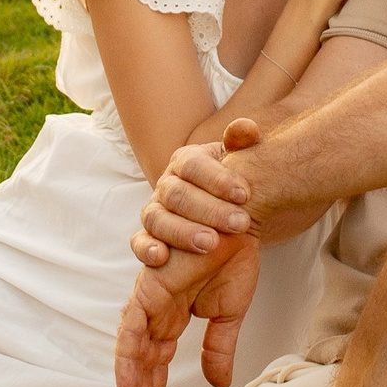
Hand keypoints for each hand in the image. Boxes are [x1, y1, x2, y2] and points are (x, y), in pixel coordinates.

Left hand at [115, 232, 259, 386]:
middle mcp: (156, 310)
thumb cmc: (233, 255)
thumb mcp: (229, 312)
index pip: (155, 362)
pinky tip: (131, 380)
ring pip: (132, 351)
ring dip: (132, 384)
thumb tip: (218, 384)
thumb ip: (219, 347)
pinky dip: (130, 354)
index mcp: (172, 316)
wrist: (237, 218)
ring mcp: (150, 299)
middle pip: (140, 362)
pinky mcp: (150, 288)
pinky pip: (132, 327)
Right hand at [131, 121, 264, 268]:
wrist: (226, 219)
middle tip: (240, 223)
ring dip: (183, 232)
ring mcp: (154, 212)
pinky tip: (162, 257)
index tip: (245, 194)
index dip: (218, 179)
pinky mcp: (148, 240)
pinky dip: (147, 249)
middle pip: (177, 194)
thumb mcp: (242, 165)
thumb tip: (247, 128)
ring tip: (212, 243)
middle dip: (210, 209)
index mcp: (186, 161)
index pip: (193, 164)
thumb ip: (243, 144)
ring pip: (157, 219)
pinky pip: (139, 243)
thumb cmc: (233, 189)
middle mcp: (167, 185)